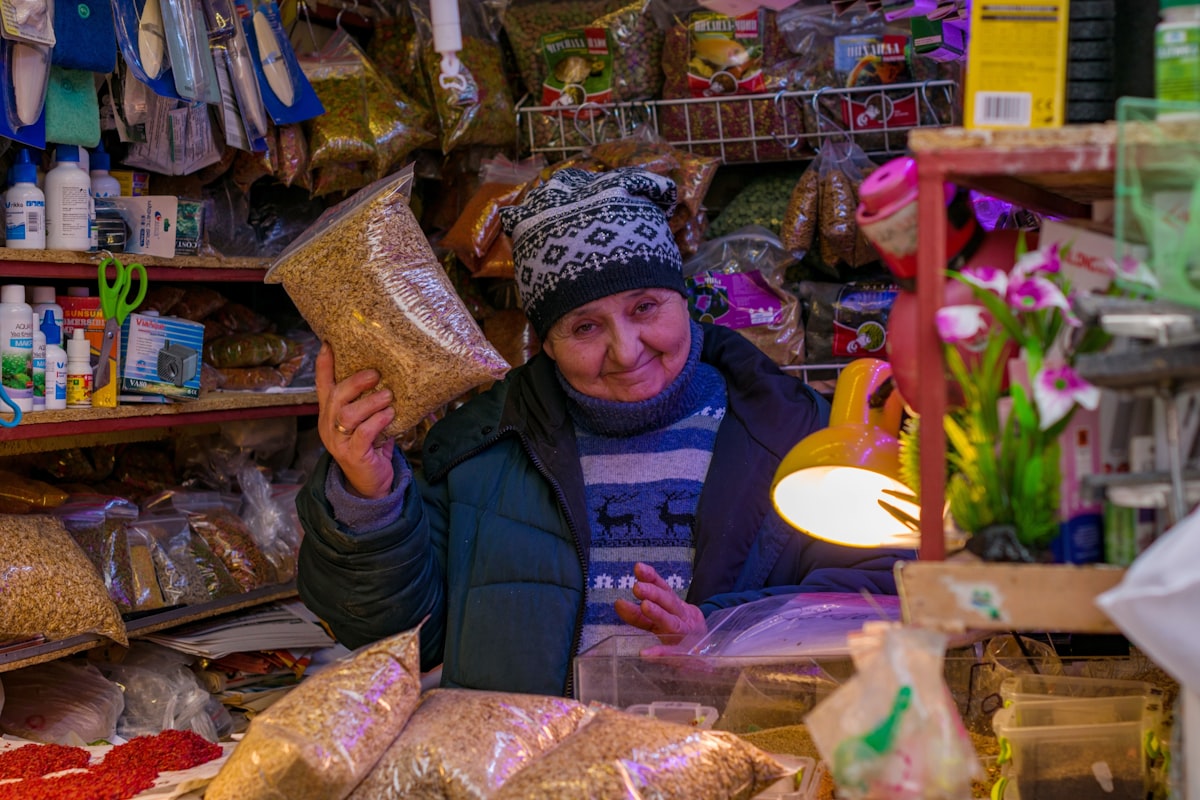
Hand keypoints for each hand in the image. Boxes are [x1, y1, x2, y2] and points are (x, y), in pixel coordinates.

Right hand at [315, 342, 396, 499]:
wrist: (370, 485)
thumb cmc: (370, 448)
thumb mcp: (366, 422)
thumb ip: (369, 403)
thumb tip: (388, 376)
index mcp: (329, 415)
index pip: (322, 386)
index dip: (324, 365)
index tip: (328, 344)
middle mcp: (329, 426)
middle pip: (336, 397)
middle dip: (355, 382)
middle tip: (375, 375)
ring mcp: (338, 442)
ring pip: (348, 415)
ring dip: (371, 402)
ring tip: (388, 397)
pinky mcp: (353, 455)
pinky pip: (363, 434)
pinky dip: (378, 421)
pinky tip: (390, 415)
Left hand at [613, 562, 706, 647]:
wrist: (707, 654)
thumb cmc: (681, 634)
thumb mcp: (664, 619)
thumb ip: (640, 615)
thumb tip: (618, 603)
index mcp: (676, 608)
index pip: (664, 589)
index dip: (652, 579)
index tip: (639, 568)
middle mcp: (681, 619)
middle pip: (668, 602)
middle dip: (654, 593)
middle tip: (637, 587)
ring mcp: (684, 636)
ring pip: (671, 622)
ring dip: (658, 614)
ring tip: (644, 605)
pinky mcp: (685, 655)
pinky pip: (672, 654)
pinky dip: (660, 653)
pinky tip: (645, 654)